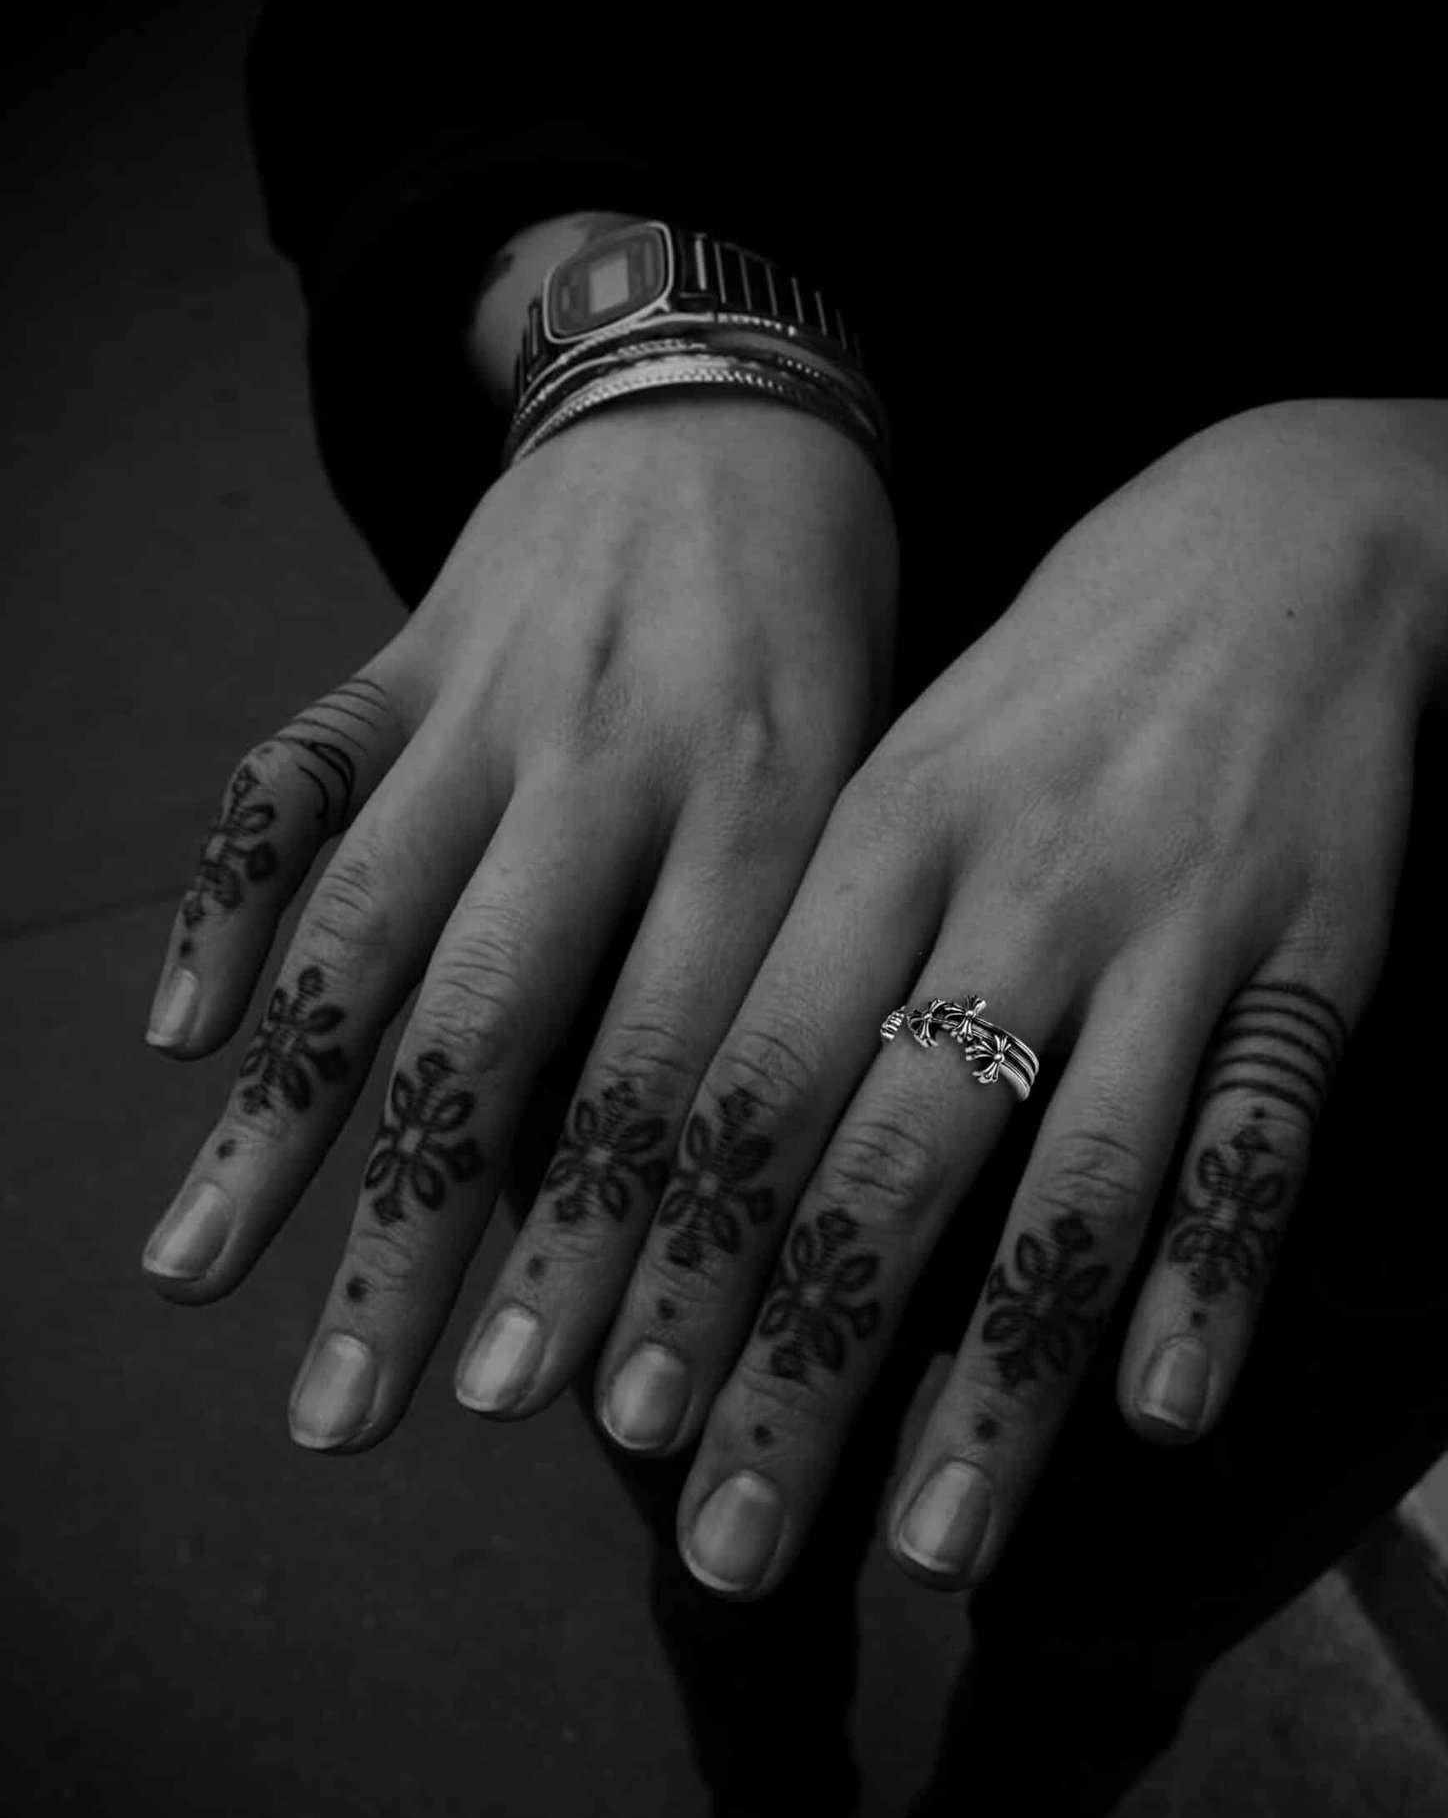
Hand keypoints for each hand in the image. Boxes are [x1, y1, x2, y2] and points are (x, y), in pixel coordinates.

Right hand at [140, 396, 896, 1451]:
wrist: (742, 401)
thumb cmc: (843, 642)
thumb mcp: (892, 787)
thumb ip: (828, 979)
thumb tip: (777, 1237)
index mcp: (784, 811)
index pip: (684, 1071)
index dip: (621, 1248)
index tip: (570, 1414)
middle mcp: (621, 759)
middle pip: (502, 1032)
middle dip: (418, 1238)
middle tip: (354, 1417)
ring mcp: (490, 701)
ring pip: (367, 930)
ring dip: (280, 1120)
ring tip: (199, 1279)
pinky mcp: (399, 654)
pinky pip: (290, 777)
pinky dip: (225, 901)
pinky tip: (185, 1040)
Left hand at [580, 403, 1447, 1597]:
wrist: (1264, 553)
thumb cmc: (1026, 710)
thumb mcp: (877, 786)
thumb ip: (788, 966)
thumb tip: (653, 1170)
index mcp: (870, 845)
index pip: (740, 1083)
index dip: (665, 1255)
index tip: (595, 1413)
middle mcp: (1006, 896)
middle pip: (881, 1166)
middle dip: (794, 1370)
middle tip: (726, 1556)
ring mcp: (1166, 934)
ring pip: (1070, 1183)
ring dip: (997, 1379)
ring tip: (932, 1549)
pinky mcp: (1305, 967)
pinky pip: (1257, 1143)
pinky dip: (1212, 1279)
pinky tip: (1168, 1414)